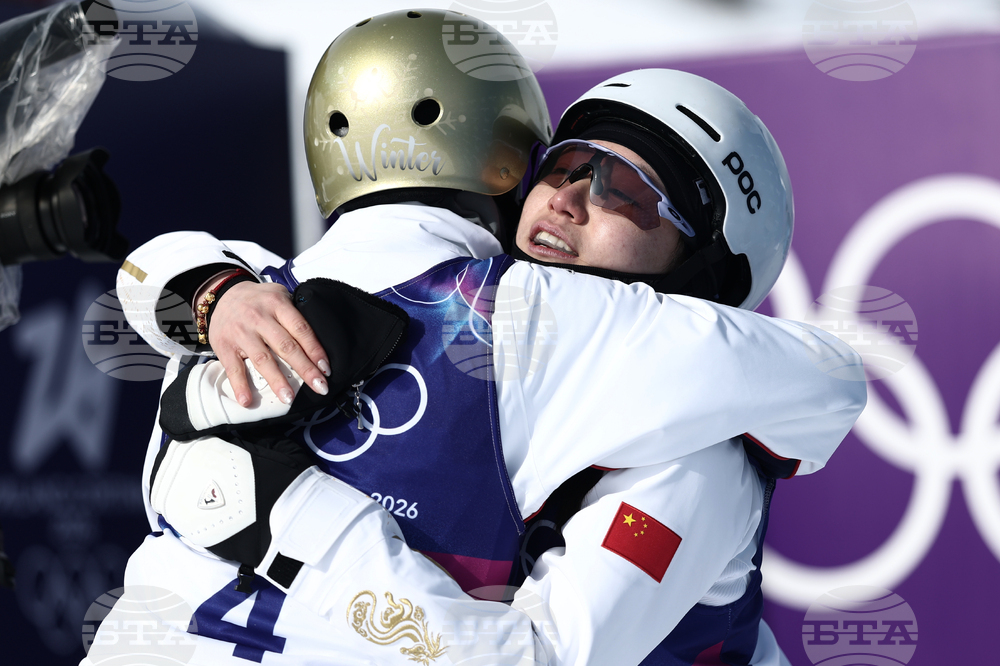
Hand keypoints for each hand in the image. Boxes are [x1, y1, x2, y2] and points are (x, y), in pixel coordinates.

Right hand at [201, 278, 329, 406]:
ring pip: (263, 359)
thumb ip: (295, 314)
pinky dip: (240, 386)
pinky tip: (248, 400)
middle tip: (319, 387)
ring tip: (289, 398)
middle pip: (286, 347)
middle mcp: (259, 318)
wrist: (222, 295)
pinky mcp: (224, 346)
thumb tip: (318, 342)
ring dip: (277, 381)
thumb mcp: (279, 295)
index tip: (326, 369)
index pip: (300, 329)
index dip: (315, 350)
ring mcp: (241, 333)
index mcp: (277, 304)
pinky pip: (233, 369)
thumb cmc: (258, 300)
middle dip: (305, 369)